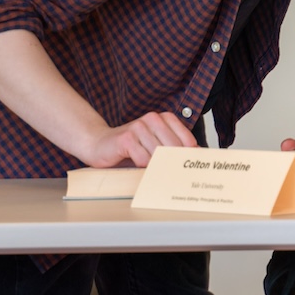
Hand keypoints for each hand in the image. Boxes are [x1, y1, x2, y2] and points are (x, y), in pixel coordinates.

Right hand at [83, 111, 197, 167]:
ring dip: (155, 166)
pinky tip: (134, 164)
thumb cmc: (130, 148)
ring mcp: (139, 127)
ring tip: (149, 169)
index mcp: (165, 118)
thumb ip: (173, 149)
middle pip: (175, 148)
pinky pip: (143, 159)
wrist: (98, 144)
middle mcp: (153, 119)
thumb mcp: (156, 146)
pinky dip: (141, 167)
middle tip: (170, 176)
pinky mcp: (126, 138)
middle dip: (172, 164)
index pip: (187, 140)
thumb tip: (196, 159)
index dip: (188, 157)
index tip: (188, 169)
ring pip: (159, 155)